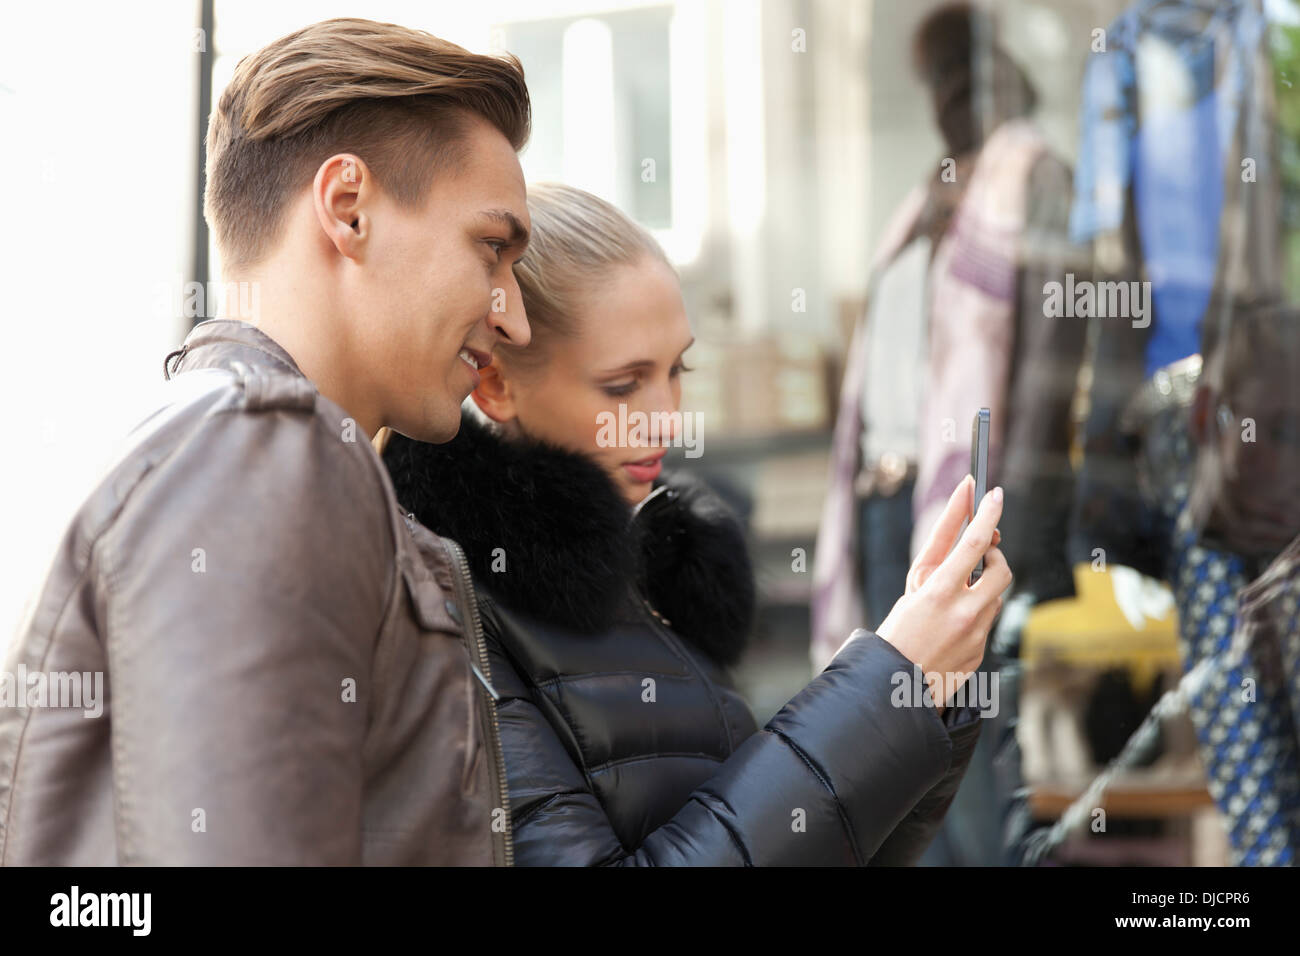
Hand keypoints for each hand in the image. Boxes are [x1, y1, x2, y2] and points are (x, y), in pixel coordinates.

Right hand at [874, 475, 1011, 712]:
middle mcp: (963, 612)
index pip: (974, 542)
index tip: (994, 493)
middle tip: (983, 554)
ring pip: (997, 596)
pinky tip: (952, 626)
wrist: (894, 687)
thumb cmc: (896, 632)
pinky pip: (988, 621)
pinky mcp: (981, 651)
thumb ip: (941, 564)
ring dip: (983, 588)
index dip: (987, 513)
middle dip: (995, 556)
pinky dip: (976, 614)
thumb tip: (972, 537)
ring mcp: (976, 634)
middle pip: (1000, 569)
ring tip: (956, 596)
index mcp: (939, 592)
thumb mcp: (911, 590)